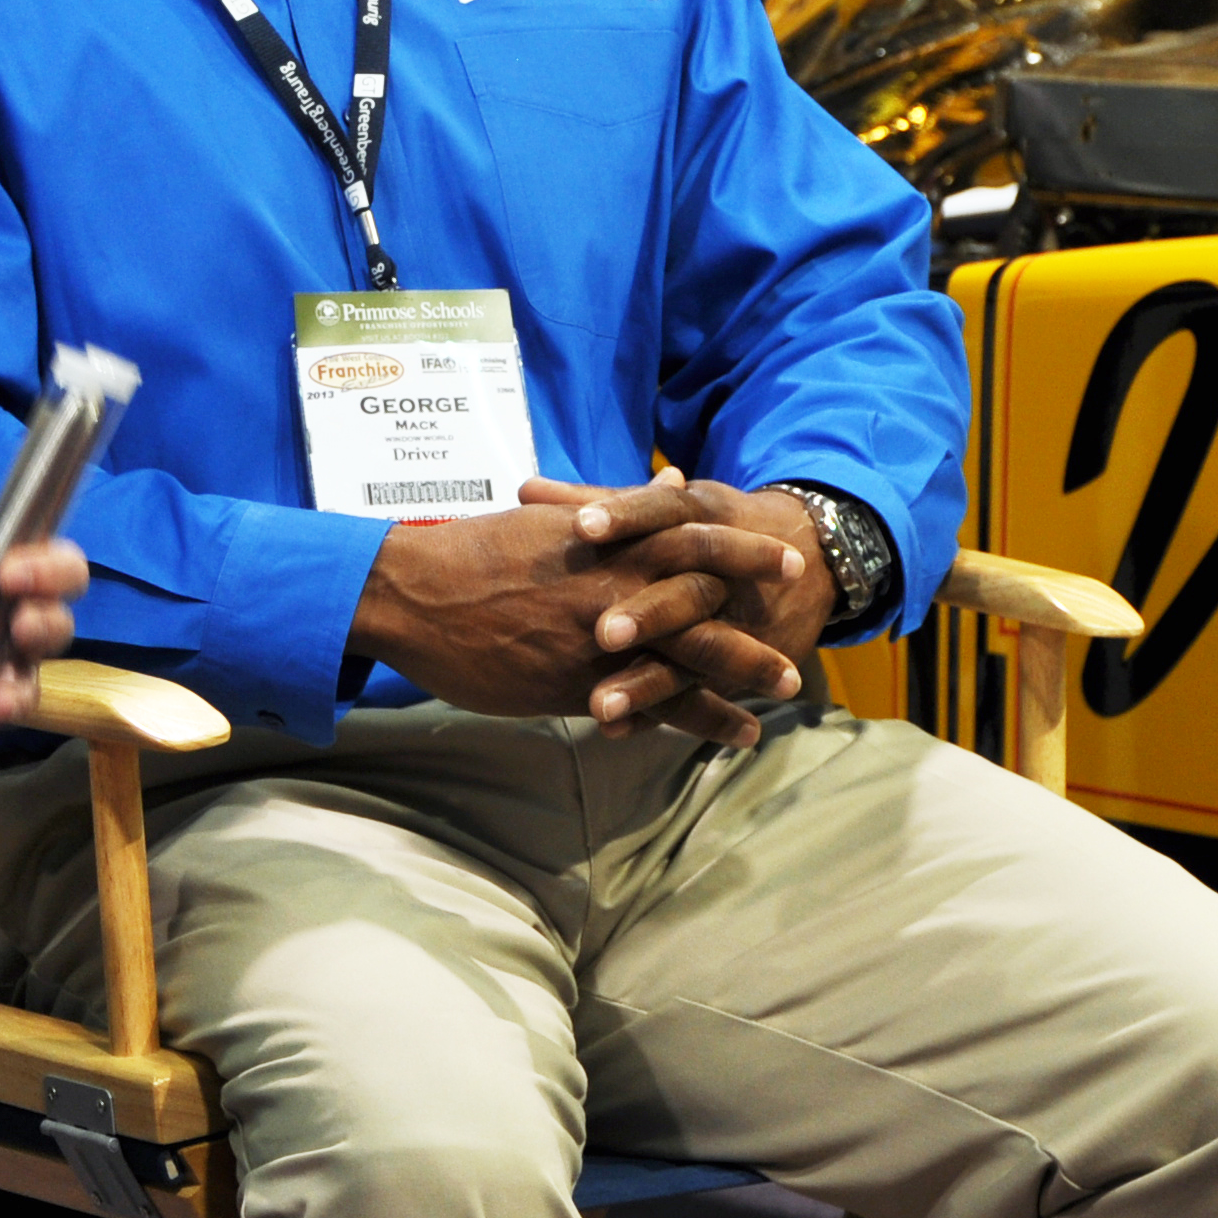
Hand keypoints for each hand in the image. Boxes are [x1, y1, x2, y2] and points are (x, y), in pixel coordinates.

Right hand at [347, 487, 804, 738]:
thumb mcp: (546, 521)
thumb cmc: (470, 555)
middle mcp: (611, 582)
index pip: (689, 538)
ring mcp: (598, 633)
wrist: (412, 594)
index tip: (785, 557)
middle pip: (705, 595)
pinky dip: (699, 717)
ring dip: (745, 671)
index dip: (741, 550)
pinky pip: (654, 701)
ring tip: (788, 688)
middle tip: (806, 623)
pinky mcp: (578, 680)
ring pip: (690, 652)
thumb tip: (667, 483)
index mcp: (603, 539)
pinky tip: (734, 733)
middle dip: (758, 610)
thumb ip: (609, 510)